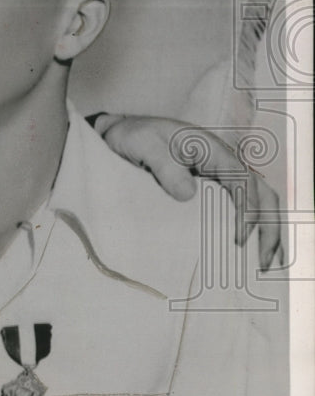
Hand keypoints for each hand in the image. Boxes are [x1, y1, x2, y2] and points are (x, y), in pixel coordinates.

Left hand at [95, 114, 284, 270]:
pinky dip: (253, 225)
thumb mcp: (144, 146)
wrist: (126, 132)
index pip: (242, 182)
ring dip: (268, 229)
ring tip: (263, 264)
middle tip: (262, 262)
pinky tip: (249, 248)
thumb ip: (164, 167)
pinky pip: (242, 203)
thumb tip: (188, 195)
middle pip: (263, 193)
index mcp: (212, 150)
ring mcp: (221, 173)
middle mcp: (224, 162)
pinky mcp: (214, 183)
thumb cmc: (135, 136)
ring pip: (260, 200)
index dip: (247, 210)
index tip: (239, 239)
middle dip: (269, 227)